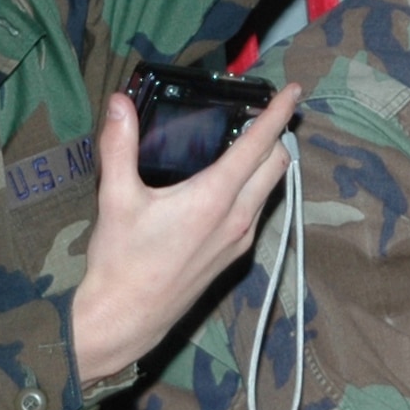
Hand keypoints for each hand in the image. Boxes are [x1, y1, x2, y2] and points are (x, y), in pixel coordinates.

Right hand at [69, 82, 300, 382]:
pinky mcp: (234, 256)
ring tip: (250, 141)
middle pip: (277, 163)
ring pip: (270, 188)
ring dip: (268, 161)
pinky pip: (258, 210)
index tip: (293, 91)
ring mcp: (240, 239)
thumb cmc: (121, 261)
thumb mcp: (115, 197)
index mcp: (214, 197)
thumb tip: (118, 103)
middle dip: (277, 134)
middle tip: (265, 112)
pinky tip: (231, 183)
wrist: (126, 318)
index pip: (258, 144)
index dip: (278, 113)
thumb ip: (119, 145)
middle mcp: (237, 217)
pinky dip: (256, 187)